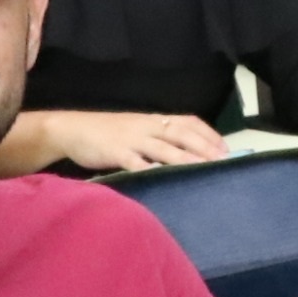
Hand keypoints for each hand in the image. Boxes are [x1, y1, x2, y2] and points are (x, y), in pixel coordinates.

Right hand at [43, 112, 226, 172]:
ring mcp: (131, 139)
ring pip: (164, 147)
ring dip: (185, 158)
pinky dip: (150, 169)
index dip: (208, 134)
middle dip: (204, 146)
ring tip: (203, 168)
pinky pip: (136, 162)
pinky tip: (163, 177)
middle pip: (182, 133)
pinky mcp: (116, 152)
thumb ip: (156, 137)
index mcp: (152, 119)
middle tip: (223, 160)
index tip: (225, 148)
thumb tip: (184, 150)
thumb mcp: (135, 128)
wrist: (71, 129)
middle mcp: (146, 126)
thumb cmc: (105, 132)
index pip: (188, 122)